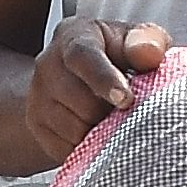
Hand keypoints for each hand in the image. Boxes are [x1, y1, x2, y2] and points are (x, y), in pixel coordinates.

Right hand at [29, 21, 161, 162]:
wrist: (81, 76)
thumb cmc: (116, 55)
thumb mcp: (136, 41)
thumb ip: (148, 41)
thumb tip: (149, 54)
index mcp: (75, 37)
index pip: (84, 57)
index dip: (104, 80)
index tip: (126, 100)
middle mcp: (48, 64)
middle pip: (82, 102)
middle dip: (112, 113)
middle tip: (129, 110)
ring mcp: (37, 97)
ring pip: (75, 130)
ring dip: (102, 133)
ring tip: (113, 119)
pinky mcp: (36, 125)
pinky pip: (66, 149)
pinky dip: (89, 148)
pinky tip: (98, 133)